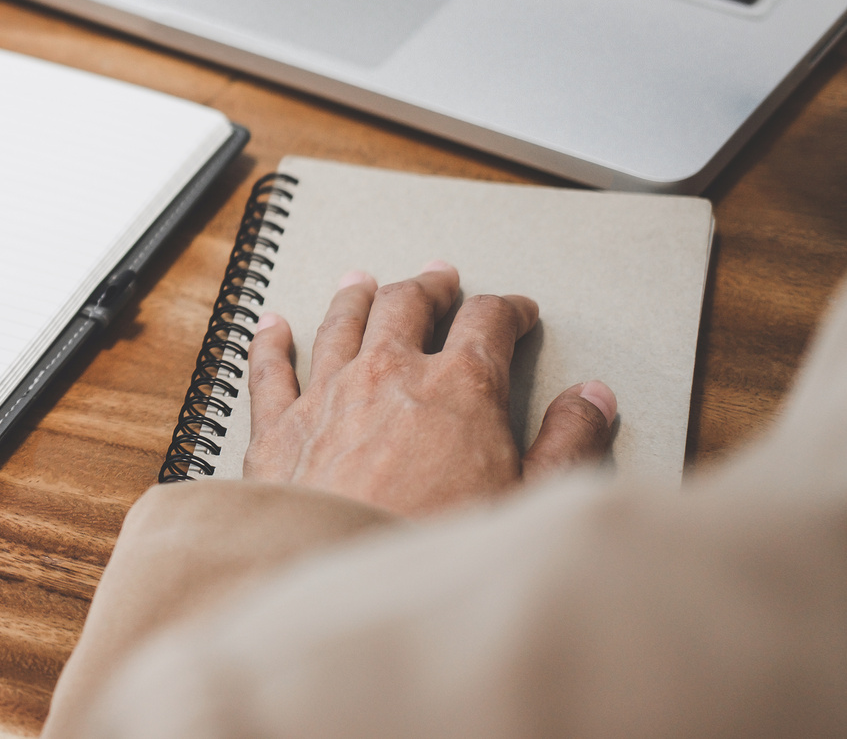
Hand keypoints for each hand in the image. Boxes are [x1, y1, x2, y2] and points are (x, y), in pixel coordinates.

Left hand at [242, 264, 615, 515]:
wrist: (348, 583)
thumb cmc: (439, 551)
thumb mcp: (531, 501)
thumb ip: (568, 443)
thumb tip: (593, 399)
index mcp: (458, 388)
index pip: (488, 323)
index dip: (508, 311)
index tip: (516, 312)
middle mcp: (388, 374)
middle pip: (407, 306)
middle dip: (430, 288)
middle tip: (441, 280)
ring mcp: (327, 395)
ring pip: (340, 322)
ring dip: (356, 297)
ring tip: (362, 281)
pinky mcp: (277, 429)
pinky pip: (270, 368)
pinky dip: (270, 341)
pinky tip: (271, 325)